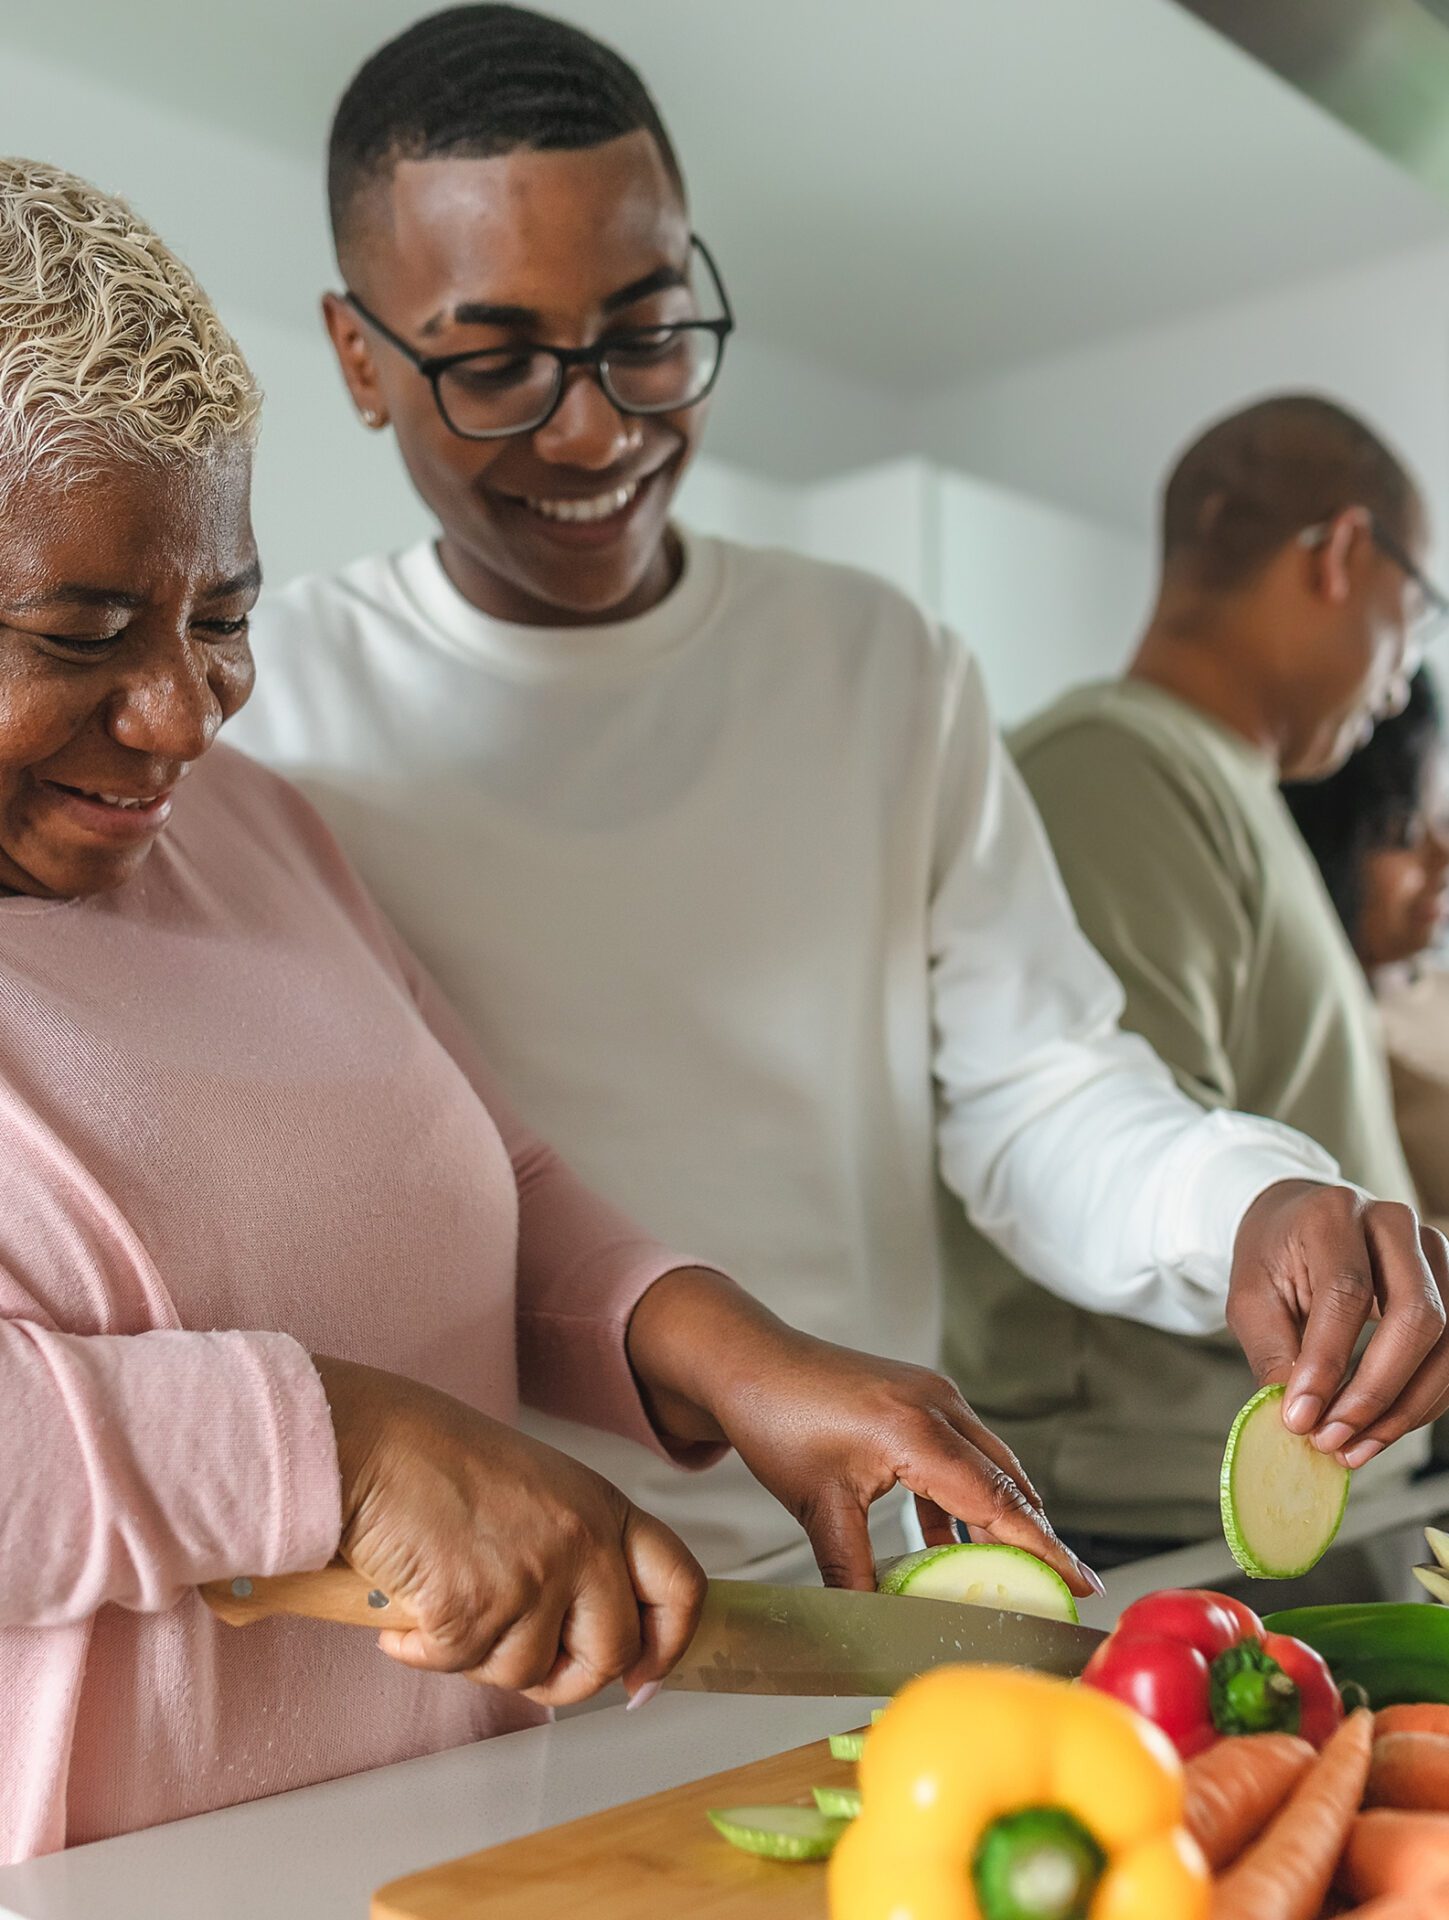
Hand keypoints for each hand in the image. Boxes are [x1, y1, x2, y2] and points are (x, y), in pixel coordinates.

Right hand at [311, 1355, 704, 1705]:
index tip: (644, 1677)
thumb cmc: (437, 1458)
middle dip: (566, 1679)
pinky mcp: (474, 1608)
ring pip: (529, 1673)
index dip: (669, 1645)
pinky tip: (406, 1613)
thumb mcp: (538, 1491)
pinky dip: (423, 1651)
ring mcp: (532, 1577)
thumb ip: (576, 1549)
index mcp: (603, 1509)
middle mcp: (582, 1542)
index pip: (681, 1586)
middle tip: (522, 1665)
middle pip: (612, 1654)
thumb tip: (587, 1629)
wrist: (372, 1443)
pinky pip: (459, 1666)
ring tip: (447, 1607)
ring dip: (481, 1658)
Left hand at [625, 1271, 1102, 1598]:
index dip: (1043, 1549)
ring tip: (1013, 1573)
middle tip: (1059, 1590)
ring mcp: (930, 1396)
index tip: (1083, 1583)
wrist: (748, 1360)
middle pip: (1007, 1481)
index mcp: (918, 1432)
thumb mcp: (817, 1507)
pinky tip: (949, 1543)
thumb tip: (876, 1631)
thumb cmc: (777, 1419)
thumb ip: (854, 1573)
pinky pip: (960, 1453)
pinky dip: (965, 1498)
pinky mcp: (917, 1397)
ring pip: (988, 1465)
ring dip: (1001, 1517)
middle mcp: (937, 1406)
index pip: (997, 1501)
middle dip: (1035, 1537)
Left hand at [1228, 1181, 1448, 1466]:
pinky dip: (1422, 1401)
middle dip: (1376, 1390)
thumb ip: (1273, 1352)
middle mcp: (1394, 1225)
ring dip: (1404, 1407)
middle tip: (1333, 1438)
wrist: (1298, 1222)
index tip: (1301, 1418)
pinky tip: (1380, 1431)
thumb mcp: (1251, 1298)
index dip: (1327, 1362)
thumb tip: (1299, 1418)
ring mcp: (1434, 1252)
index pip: (1345, 1292)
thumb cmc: (1273, 1260)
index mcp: (1334, 1215)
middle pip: (1416, 1315)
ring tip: (1353, 1446)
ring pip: (1447, 1341)